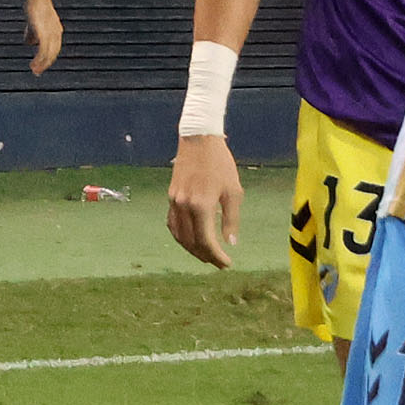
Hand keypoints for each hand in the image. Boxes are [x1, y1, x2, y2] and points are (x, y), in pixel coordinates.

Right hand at [23, 0, 63, 76]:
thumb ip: (33, 33)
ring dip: (41, 64)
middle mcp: (56, 34)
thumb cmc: (35, 6)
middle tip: (36, 72)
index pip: (54, 49)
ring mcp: (51, 34)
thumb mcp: (35, 22)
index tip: (40, 65)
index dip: (47, 58)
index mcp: (56, 32)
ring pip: (48, 55)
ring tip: (34, 70)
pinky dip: (38, 60)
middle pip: (53, 54)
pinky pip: (42, 51)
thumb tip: (29, 43)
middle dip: (44, 64)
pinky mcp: (44, 34)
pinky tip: (33, 65)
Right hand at [168, 131, 243, 267]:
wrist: (198, 140)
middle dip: (205, 256)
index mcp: (201, 206)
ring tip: (205, 255)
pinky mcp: (171, 196)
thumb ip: (231, 219)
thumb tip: (230, 242)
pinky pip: (172, 223)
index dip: (216, 256)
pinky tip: (189, 239)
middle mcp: (184, 206)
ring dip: (191, 249)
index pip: (206, 240)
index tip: (227, 264)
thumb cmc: (220, 164)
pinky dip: (181, 236)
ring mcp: (174, 201)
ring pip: (179, 235)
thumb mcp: (233, 191)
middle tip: (218, 263)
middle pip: (191, 241)